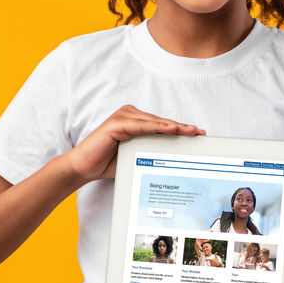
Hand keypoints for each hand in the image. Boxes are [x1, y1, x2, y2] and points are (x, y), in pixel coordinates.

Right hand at [64, 105, 203, 182]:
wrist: (84, 167)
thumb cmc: (107, 163)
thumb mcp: (135, 157)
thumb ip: (151, 151)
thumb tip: (174, 157)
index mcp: (135, 121)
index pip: (162, 125)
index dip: (180, 129)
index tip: (198, 135)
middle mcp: (130, 115)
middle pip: (161, 122)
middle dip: (181, 128)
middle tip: (199, 133)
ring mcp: (123, 117)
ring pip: (154, 122)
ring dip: (174, 126)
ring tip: (190, 131)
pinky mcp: (116, 123)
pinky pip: (141, 125)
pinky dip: (157, 127)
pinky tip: (171, 129)